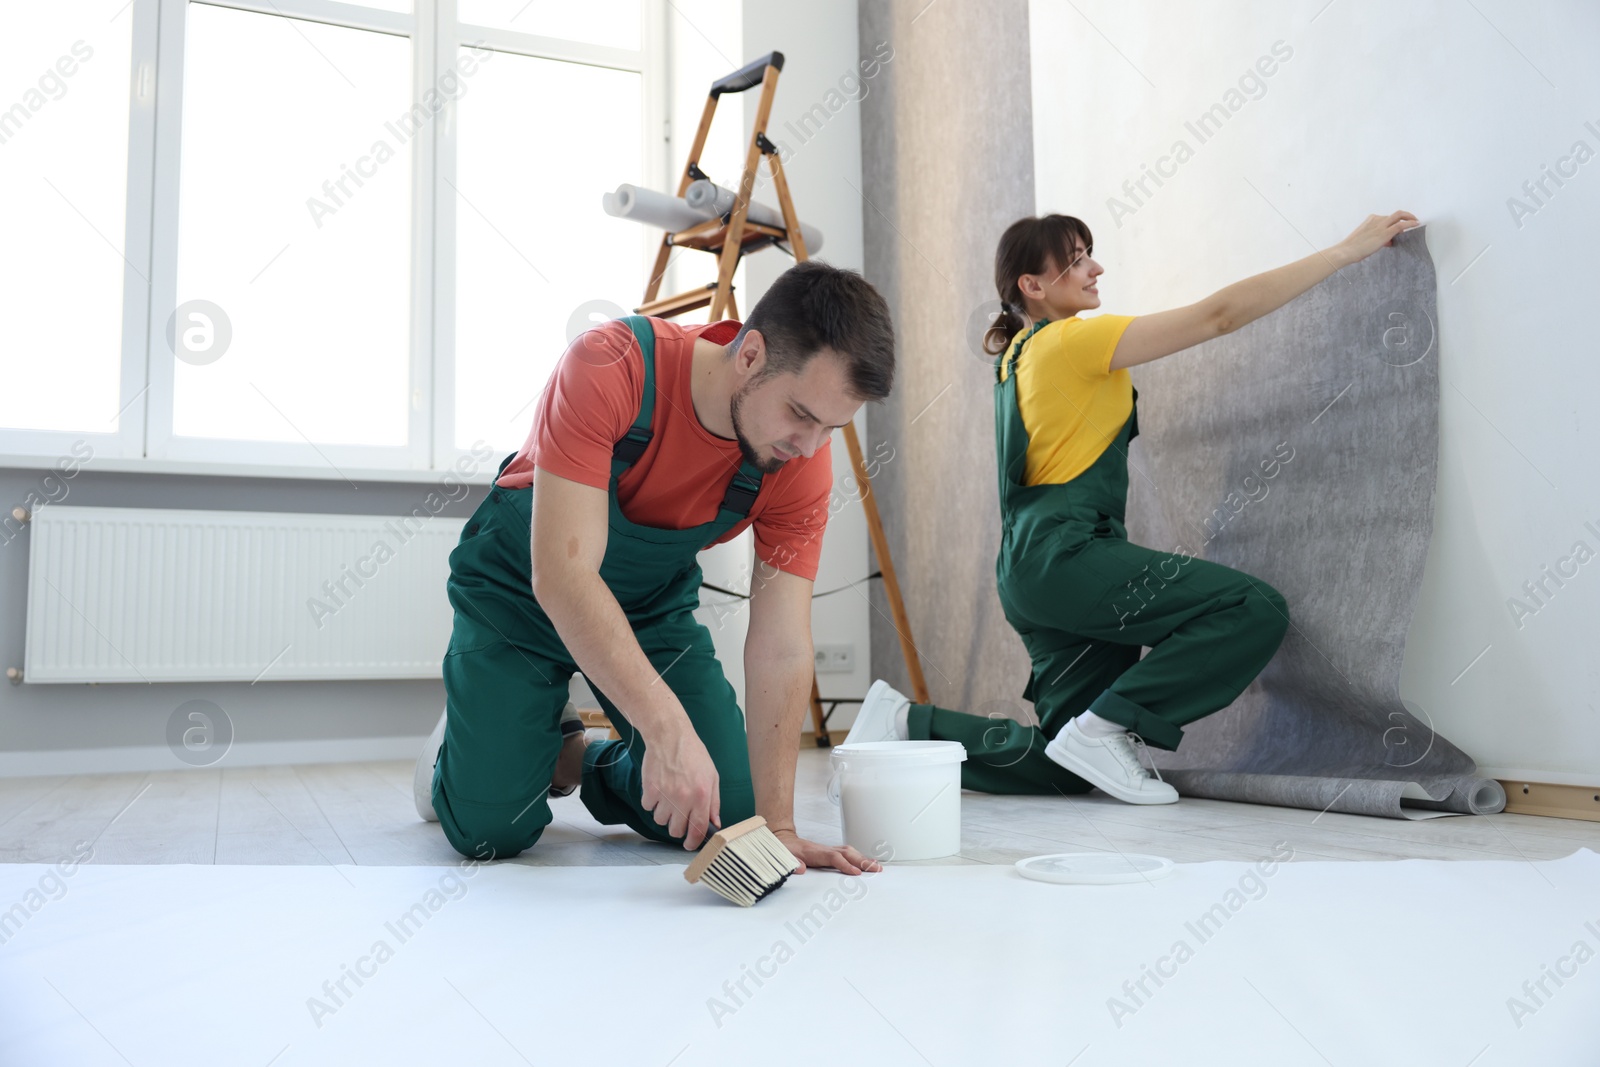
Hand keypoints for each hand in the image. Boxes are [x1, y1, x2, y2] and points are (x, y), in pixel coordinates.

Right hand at [639, 723, 719, 850]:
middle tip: (679, 818)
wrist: (669, 736)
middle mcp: (683, 798)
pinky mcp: (649, 790)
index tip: (689, 844)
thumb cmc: (693, 754)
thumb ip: (714, 802)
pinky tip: (658, 790)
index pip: (698, 830)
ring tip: (668, 799)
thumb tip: (714, 823)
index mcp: (702, 796)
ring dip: (664, 815)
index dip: (693, 842)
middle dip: (677, 829)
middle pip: (676, 831)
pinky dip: (652, 803)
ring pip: (660, 821)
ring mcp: (665, 795)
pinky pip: (648, 808)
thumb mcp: (712, 776)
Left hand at [771, 828, 883, 874]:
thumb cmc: (783, 850)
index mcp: (814, 852)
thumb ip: (791, 863)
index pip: (834, 857)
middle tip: (876, 869)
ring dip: (863, 858)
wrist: (782, 840)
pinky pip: (847, 853)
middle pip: (847, 853)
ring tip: (877, 867)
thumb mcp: (782, 857)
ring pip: (849, 852)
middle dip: (862, 861)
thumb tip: (800, 869)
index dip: (845, 865)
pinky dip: (858, 857)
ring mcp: (828, 849)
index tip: (856, 873)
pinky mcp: (829, 852)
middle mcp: (824, 849)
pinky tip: (866, 862)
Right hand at [1333, 210, 1420, 266]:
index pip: (1387, 218)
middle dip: (1406, 215)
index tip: (1399, 229)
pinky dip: (1410, 223)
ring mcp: (1381, 225)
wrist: (1347, 250)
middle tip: (1413, 219)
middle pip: (1395, 215)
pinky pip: (1401, 225)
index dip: (1394, 223)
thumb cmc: (1353, 248)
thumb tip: (1388, 241)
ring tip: (1416, 223)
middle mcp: (1377, 219)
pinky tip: (1416, 224)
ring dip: (1409, 219)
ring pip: (1399, 217)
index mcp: (1371, 219)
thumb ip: (1377, 238)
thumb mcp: (1365, 239)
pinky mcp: (1385, 233)